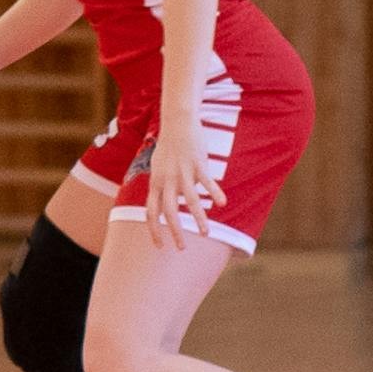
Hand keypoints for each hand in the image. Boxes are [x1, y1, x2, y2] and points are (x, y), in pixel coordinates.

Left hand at [141, 122, 223, 249]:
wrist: (176, 123)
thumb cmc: (168, 148)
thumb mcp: (158, 169)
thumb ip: (161, 187)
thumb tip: (164, 204)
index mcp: (156, 182)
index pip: (150, 211)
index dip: (153, 230)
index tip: (159, 246)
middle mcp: (167, 180)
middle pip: (168, 211)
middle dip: (175, 232)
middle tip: (182, 249)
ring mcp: (182, 172)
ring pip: (189, 200)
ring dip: (198, 218)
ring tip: (206, 233)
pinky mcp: (197, 164)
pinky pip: (207, 181)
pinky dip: (214, 192)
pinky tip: (222, 203)